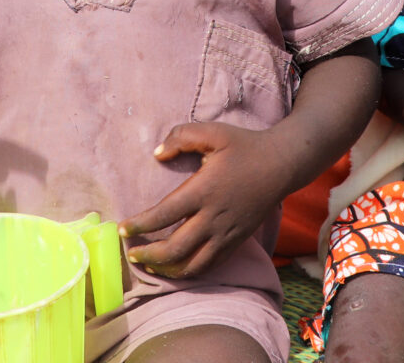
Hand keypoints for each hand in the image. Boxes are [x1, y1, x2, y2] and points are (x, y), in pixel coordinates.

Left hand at [120, 122, 297, 277]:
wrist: (281, 165)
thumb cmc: (244, 146)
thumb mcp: (213, 132)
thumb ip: (181, 137)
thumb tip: (157, 153)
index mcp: (204, 190)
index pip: (164, 215)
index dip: (140, 225)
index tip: (122, 229)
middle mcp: (214, 217)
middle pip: (174, 249)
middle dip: (148, 255)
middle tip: (131, 252)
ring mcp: (227, 233)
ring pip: (192, 265)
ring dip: (166, 269)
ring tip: (149, 265)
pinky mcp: (236, 241)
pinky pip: (210, 265)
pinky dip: (189, 271)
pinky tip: (176, 267)